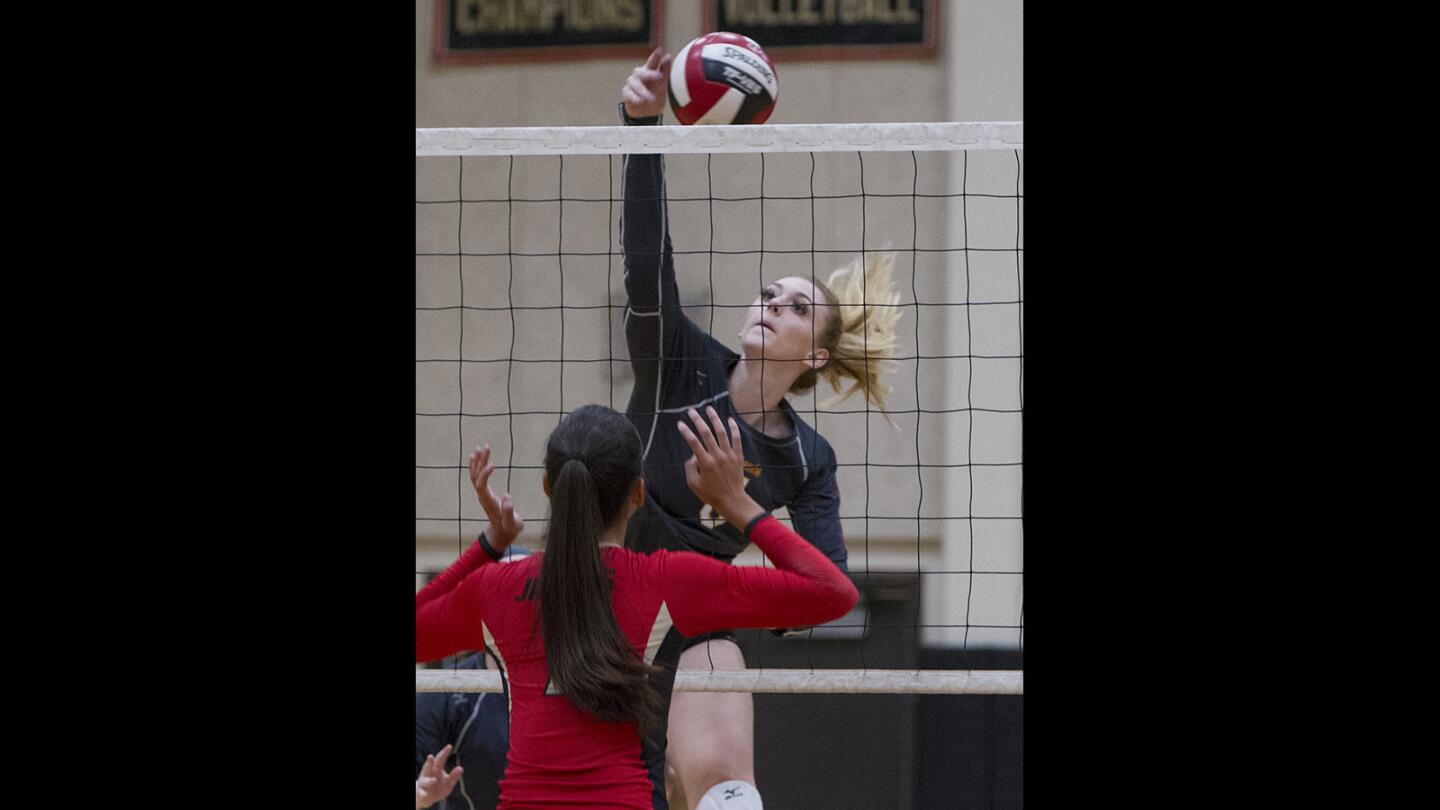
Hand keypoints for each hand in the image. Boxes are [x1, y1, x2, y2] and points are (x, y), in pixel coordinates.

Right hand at [416, 744, 463, 808]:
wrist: (427, 799)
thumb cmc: (438, 788)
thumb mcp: (448, 783)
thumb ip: (453, 776)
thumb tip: (461, 768)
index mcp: (436, 770)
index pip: (440, 760)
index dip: (444, 753)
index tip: (449, 746)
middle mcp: (428, 775)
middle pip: (429, 768)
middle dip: (429, 763)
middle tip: (430, 756)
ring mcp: (424, 784)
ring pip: (425, 781)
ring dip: (429, 781)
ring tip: (434, 780)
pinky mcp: (421, 793)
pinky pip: (421, 793)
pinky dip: (423, 793)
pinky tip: (425, 794)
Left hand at [470, 445, 523, 552]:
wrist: (502, 532)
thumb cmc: (509, 528)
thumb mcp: (513, 524)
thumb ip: (509, 512)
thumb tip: (507, 496)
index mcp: (489, 502)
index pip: (481, 486)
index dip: (484, 475)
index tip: (493, 464)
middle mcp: (483, 497)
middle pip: (477, 477)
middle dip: (481, 462)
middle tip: (486, 447)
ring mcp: (482, 494)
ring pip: (475, 476)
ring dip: (478, 461)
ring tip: (481, 448)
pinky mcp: (484, 492)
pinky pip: (477, 477)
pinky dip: (476, 466)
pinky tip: (476, 457)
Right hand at [622, 47, 672, 118]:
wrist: (646, 112)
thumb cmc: (655, 95)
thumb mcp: (662, 85)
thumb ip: (664, 71)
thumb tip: (668, 56)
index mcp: (649, 71)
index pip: (652, 62)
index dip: (656, 56)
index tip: (660, 50)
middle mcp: (639, 74)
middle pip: (642, 72)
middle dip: (650, 74)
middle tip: (659, 76)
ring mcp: (632, 83)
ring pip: (636, 84)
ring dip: (644, 91)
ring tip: (651, 99)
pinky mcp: (626, 92)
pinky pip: (629, 94)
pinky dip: (635, 97)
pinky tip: (641, 101)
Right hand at [676, 406, 763, 528]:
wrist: (732, 501)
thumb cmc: (711, 494)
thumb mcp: (694, 485)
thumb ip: (690, 468)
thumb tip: (692, 456)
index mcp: (705, 463)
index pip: (693, 443)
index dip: (685, 432)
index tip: (680, 424)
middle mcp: (717, 456)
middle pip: (706, 434)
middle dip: (697, 420)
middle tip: (691, 411)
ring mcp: (729, 455)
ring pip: (721, 432)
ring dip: (714, 419)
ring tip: (709, 409)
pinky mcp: (738, 456)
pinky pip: (737, 439)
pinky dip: (733, 428)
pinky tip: (729, 419)